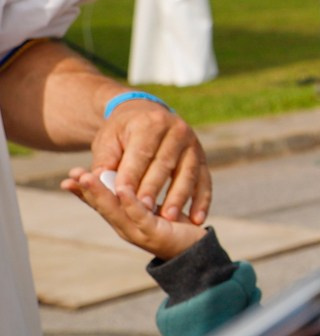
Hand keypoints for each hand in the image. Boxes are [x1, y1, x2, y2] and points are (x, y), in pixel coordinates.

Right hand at [61, 166, 204, 259]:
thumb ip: (135, 197)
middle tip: (71, 175)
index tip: (68, 178)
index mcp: (123, 220)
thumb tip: (120, 178)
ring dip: (100, 194)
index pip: (98, 204)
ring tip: (88, 178)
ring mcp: (138, 232)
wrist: (197, 250)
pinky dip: (130, 203)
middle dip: (86, 191)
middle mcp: (126, 228)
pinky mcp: (155, 233)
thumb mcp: (150, 208)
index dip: (82, 192)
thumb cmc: (173, 226)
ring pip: (115, 211)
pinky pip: (140, 216)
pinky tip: (122, 190)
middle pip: (101, 207)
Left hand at [92, 99, 209, 224]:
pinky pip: (205, 182)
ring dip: (179, 197)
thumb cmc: (122, 135)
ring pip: (187, 173)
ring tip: (169, 218)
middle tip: (144, 210)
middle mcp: (177, 130)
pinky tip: (198, 219)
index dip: (132, 174)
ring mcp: (193, 145)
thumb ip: (104, 162)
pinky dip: (202, 201)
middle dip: (154, 188)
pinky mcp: (203, 159)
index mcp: (150, 123)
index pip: (141, 152)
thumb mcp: (108, 142)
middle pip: (165, 163)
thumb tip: (98, 181)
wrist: (148, 117)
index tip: (123, 196)